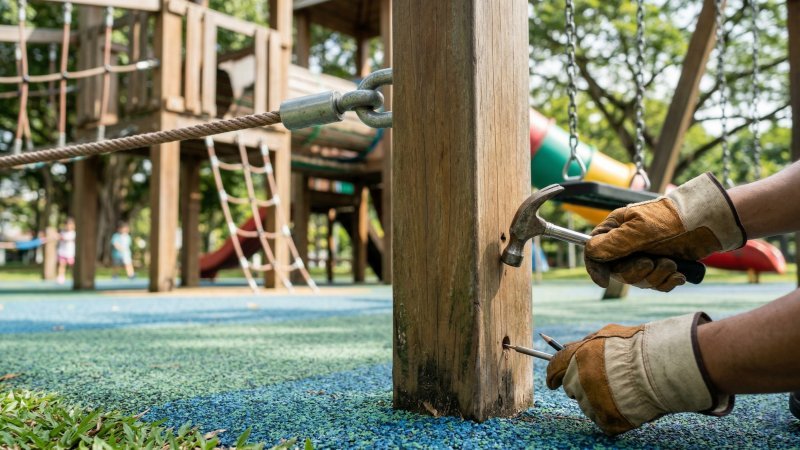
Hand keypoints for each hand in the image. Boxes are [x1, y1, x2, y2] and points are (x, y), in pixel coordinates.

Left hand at [546, 313, 732, 434]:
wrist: (665, 368)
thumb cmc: (639, 347)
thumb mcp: (608, 334)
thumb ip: (586, 344)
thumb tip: (570, 349)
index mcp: (577, 357)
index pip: (554, 368)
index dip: (552, 375)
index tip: (552, 382)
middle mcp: (579, 380)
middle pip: (570, 388)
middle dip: (581, 385)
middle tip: (602, 382)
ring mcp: (592, 402)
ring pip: (586, 405)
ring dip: (597, 400)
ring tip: (621, 391)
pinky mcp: (607, 420)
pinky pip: (601, 421)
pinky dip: (610, 416)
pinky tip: (625, 405)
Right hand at [585, 173, 745, 289]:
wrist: (709, 224)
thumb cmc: (673, 220)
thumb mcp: (639, 230)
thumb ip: (612, 243)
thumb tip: (589, 251)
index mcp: (615, 228)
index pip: (594, 252)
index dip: (596, 268)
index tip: (604, 282)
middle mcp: (627, 243)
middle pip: (617, 271)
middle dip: (636, 272)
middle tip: (652, 263)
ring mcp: (644, 254)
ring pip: (638, 280)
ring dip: (656, 277)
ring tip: (671, 264)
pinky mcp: (661, 265)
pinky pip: (656, 284)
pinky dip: (667, 281)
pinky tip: (678, 273)